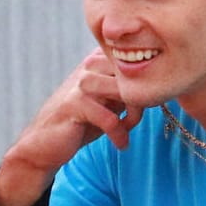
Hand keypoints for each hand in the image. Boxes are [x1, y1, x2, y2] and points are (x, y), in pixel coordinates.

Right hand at [0, 50, 144, 205]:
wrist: (45, 144)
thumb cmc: (82, 123)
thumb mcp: (107, 102)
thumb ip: (126, 91)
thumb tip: (159, 89)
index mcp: (98, 61)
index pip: (135, 62)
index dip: (147, 85)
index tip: (145, 106)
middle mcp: (89, 66)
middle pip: (133, 75)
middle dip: (143, 100)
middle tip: (135, 121)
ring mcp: (81, 83)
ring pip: (124, 92)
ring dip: (133, 116)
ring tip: (127, 131)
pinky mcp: (74, 105)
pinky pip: (110, 119)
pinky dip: (119, 134)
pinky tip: (120, 145)